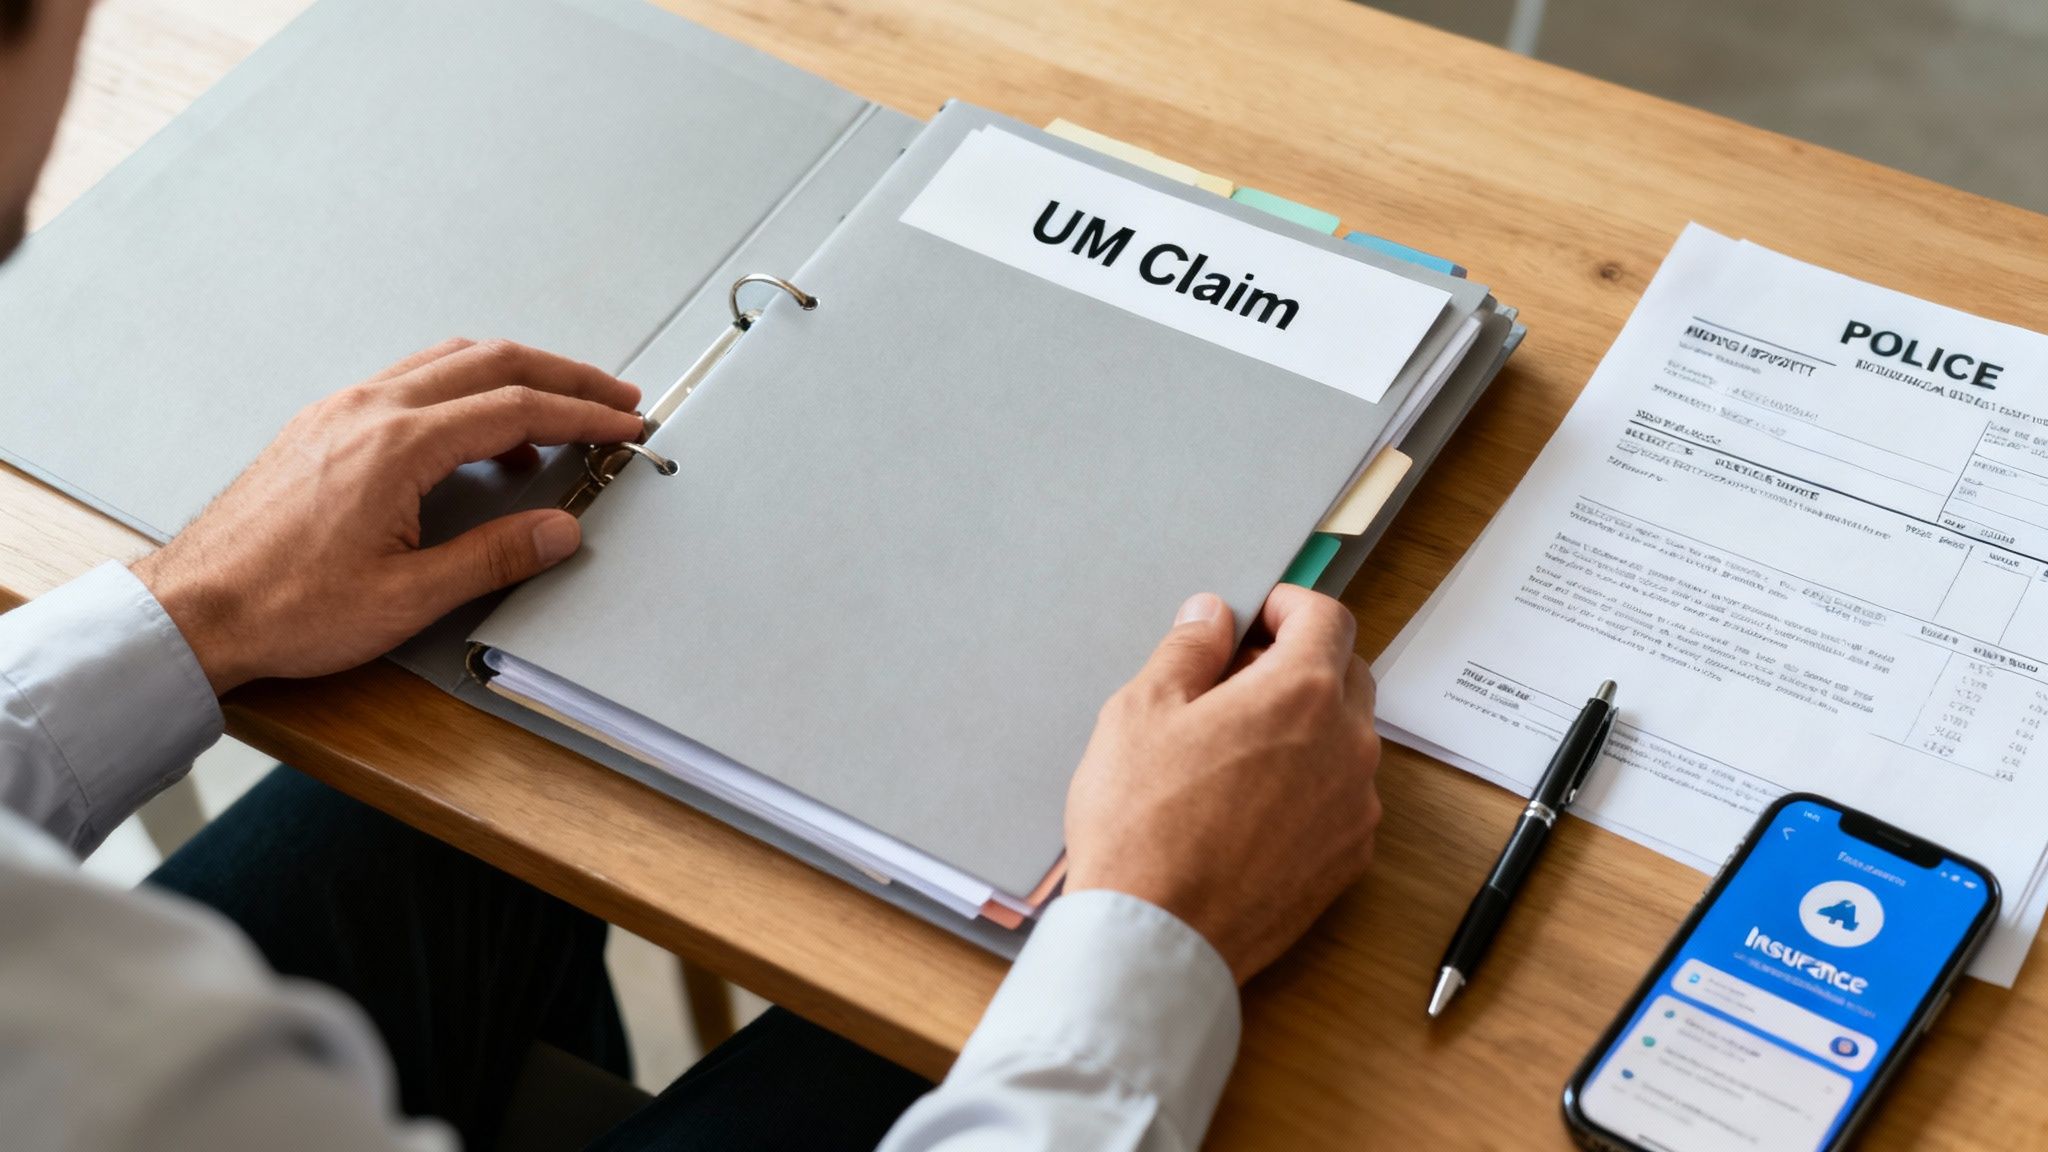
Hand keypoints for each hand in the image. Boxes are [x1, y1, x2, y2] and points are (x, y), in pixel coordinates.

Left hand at [131, 339, 644, 693]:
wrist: (196, 608)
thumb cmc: (288, 607)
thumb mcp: (407, 597)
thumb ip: (494, 556)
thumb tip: (561, 529)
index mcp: (397, 445)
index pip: (516, 409)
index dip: (583, 415)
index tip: (626, 425)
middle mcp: (370, 409)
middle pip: (491, 362)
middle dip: (563, 376)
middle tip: (614, 399)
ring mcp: (342, 410)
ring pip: (448, 363)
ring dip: (513, 377)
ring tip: (556, 416)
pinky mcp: (324, 424)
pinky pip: (411, 382)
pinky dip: (464, 393)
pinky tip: (477, 440)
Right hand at [1064, 585, 1381, 982]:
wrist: (1157, 936)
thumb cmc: (1142, 822)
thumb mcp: (1142, 710)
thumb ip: (1189, 649)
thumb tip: (1212, 615)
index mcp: (1302, 693)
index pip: (1328, 617)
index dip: (1290, 605)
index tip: (1257, 616)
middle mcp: (1348, 746)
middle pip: (1346, 674)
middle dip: (1299, 661)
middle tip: (1234, 679)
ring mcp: (1356, 808)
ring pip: (1346, 739)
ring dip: (1305, 725)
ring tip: (1235, 748)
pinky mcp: (1348, 860)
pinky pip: (1341, 797)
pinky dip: (1309, 783)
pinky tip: (1250, 804)